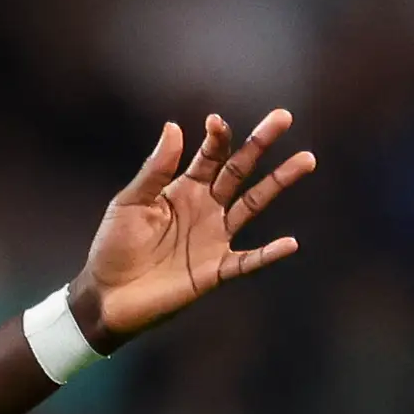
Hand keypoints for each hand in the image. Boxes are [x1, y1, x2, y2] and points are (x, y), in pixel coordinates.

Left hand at [70, 109, 314, 347]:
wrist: (108, 296)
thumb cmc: (114, 246)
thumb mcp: (129, 203)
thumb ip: (155, 169)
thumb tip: (174, 126)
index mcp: (184, 189)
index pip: (210, 156)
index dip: (216, 137)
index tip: (215, 122)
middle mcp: (206, 208)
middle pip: (240, 170)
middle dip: (260, 144)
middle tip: (283, 117)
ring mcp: (215, 238)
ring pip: (253, 204)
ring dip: (278, 182)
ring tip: (305, 160)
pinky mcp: (216, 270)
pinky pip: (248, 261)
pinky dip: (268, 254)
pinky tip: (290, 243)